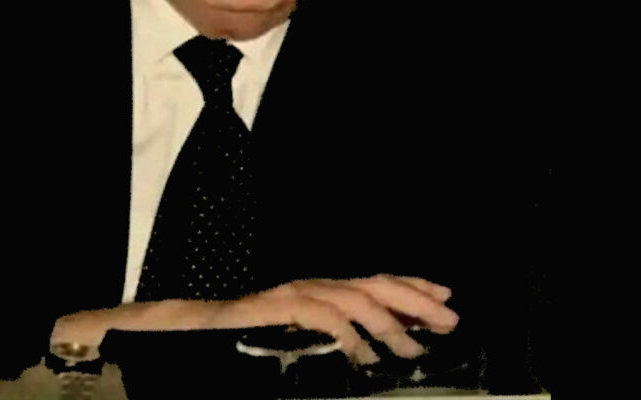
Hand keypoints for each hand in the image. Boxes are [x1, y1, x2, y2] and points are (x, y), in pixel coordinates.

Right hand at [204, 274, 458, 363]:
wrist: (191, 333)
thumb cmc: (242, 342)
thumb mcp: (296, 342)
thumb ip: (330, 343)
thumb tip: (371, 356)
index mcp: (319, 294)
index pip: (373, 283)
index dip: (411, 287)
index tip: (444, 297)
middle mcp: (311, 287)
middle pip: (374, 283)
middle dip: (415, 298)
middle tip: (449, 319)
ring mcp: (294, 295)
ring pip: (354, 297)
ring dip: (390, 321)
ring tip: (414, 347)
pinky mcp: (277, 308)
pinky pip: (323, 316)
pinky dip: (349, 336)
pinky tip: (366, 357)